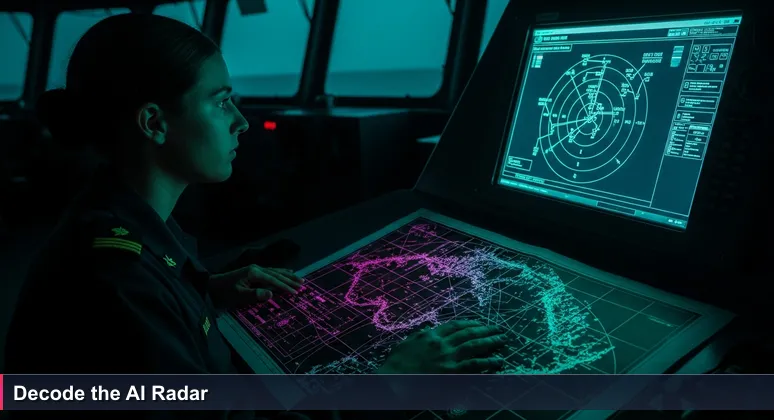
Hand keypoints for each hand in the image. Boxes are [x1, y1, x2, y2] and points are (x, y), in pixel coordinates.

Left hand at [208, 264, 303, 308]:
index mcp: (254, 273)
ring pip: (275, 271)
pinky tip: (285, 272)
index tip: (296, 292)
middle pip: (277, 274)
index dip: (285, 286)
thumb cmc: (225, 292)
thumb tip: (271, 294)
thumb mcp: (238, 295)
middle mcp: (256, 268)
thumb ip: (254, 295)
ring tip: (298, 277)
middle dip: (290, 279)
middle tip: (302, 284)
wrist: (212, 286)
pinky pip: (271, 271)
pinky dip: (280, 272)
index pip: (273, 280)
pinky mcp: (253, 271)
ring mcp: (255, 269)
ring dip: (287, 275)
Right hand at [377, 320, 506, 373]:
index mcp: (431, 335)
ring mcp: (449, 358)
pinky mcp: (453, 373)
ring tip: (502, 340)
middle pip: (469, 333)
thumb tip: (427, 329)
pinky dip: (488, 362)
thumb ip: (419, 336)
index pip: (455, 325)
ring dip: (491, 342)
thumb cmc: (396, 365)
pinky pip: (475, 365)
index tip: (479, 322)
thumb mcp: (406, 343)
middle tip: (498, 328)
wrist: (393, 381)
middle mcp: (442, 343)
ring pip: (475, 346)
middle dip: (485, 329)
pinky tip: (498, 361)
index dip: (470, 323)